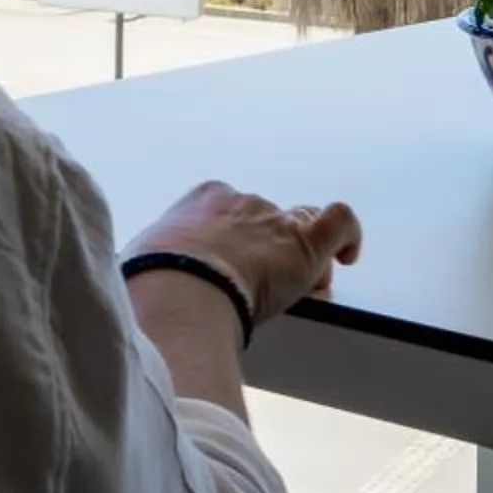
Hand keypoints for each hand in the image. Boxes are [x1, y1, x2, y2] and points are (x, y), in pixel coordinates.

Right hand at [126, 181, 363, 320]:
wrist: (176, 292)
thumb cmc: (149, 285)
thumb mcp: (144, 264)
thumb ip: (156, 266)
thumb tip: (144, 287)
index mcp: (203, 201)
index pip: (234, 214)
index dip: (242, 242)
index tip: (234, 270)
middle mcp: (243, 202)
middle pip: (270, 224)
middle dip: (271, 254)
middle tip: (263, 291)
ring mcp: (275, 220)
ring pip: (303, 231)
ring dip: (303, 259)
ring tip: (296, 291)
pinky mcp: (304, 242)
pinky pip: (340, 222)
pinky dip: (348, 236)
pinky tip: (348, 256)